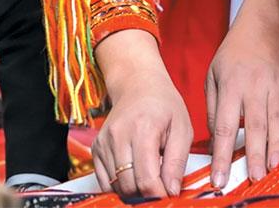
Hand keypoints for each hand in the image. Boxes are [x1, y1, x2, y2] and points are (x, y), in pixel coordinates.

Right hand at [91, 30, 192, 197]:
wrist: (138, 85)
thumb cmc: (163, 105)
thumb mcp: (182, 129)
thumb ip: (177, 162)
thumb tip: (172, 191)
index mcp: (143, 129)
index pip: (147, 179)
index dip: (160, 195)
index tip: (169, 194)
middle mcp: (118, 135)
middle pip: (129, 185)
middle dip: (147, 194)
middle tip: (160, 187)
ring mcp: (104, 142)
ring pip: (116, 186)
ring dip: (133, 190)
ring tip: (148, 176)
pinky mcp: (96, 148)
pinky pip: (104, 181)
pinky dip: (119, 186)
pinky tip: (133, 174)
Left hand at [206, 0, 278, 189]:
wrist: (264, 27)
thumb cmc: (233, 54)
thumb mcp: (213, 75)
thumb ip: (212, 108)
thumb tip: (216, 139)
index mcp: (231, 86)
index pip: (223, 126)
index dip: (221, 155)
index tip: (218, 178)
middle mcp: (254, 88)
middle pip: (254, 127)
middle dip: (253, 156)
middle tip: (253, 179)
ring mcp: (277, 88)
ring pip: (278, 122)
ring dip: (277, 147)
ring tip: (272, 169)